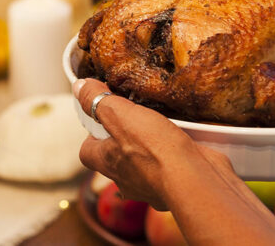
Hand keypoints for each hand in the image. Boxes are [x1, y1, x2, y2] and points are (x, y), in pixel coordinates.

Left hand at [73, 78, 274, 243]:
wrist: (194, 179)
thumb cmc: (155, 149)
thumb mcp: (121, 114)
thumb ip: (98, 100)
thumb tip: (79, 87)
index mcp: (108, 162)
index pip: (87, 152)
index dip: (92, 136)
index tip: (103, 119)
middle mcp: (125, 180)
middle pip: (115, 161)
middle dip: (123, 142)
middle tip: (136, 120)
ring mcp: (150, 187)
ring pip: (142, 168)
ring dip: (149, 151)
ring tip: (163, 128)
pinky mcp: (174, 187)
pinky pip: (168, 171)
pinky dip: (173, 158)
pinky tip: (184, 142)